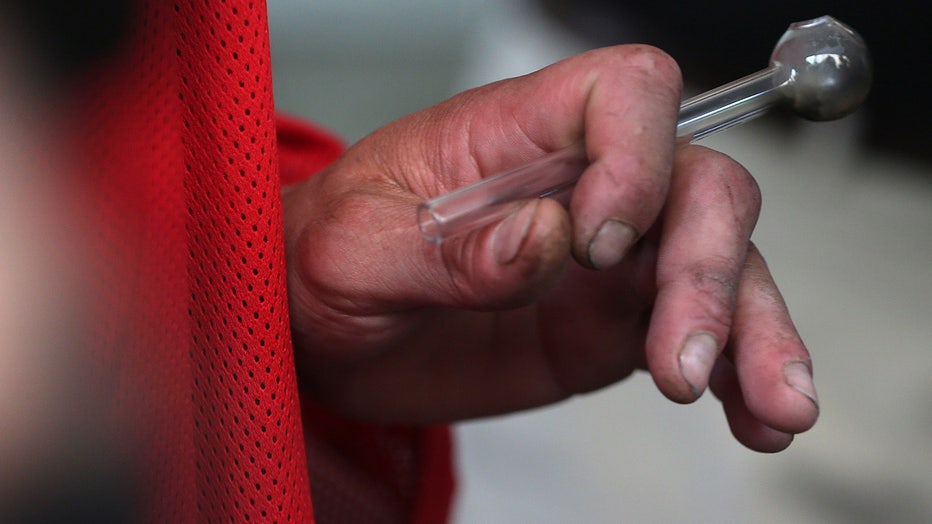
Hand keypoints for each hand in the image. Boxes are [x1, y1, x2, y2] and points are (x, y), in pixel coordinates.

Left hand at [283, 45, 817, 451]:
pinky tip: (757, 419)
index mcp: (513, 136)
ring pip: (719, 262)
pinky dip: (737, 374)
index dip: (638, 153)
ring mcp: (607, 257)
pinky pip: (698, 333)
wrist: (326, 333)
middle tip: (677, 359)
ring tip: (775, 407)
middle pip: (696, 182)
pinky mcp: (611, 323)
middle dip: (706, 266)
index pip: (623, 92)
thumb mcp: (353, 252)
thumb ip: (449, 251)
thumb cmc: (327, 263)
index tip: (600, 241)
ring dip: (753, 330)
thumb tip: (548, 241)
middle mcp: (579, 184)